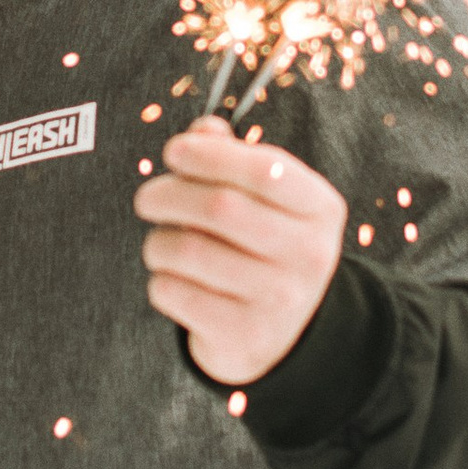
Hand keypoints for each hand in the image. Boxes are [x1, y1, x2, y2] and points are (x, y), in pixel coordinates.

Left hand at [134, 120, 347, 389]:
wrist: (283, 335)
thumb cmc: (264, 248)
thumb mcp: (268, 201)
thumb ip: (234, 158)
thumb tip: (202, 131)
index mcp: (320, 209)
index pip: (264, 170)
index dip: (210, 155)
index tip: (174, 151)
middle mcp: (309, 255)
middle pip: (220, 208)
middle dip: (168, 194)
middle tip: (147, 199)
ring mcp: (280, 300)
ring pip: (188, 251)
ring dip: (158, 242)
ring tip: (161, 244)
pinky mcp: (244, 336)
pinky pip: (175, 293)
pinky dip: (161, 282)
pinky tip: (174, 281)